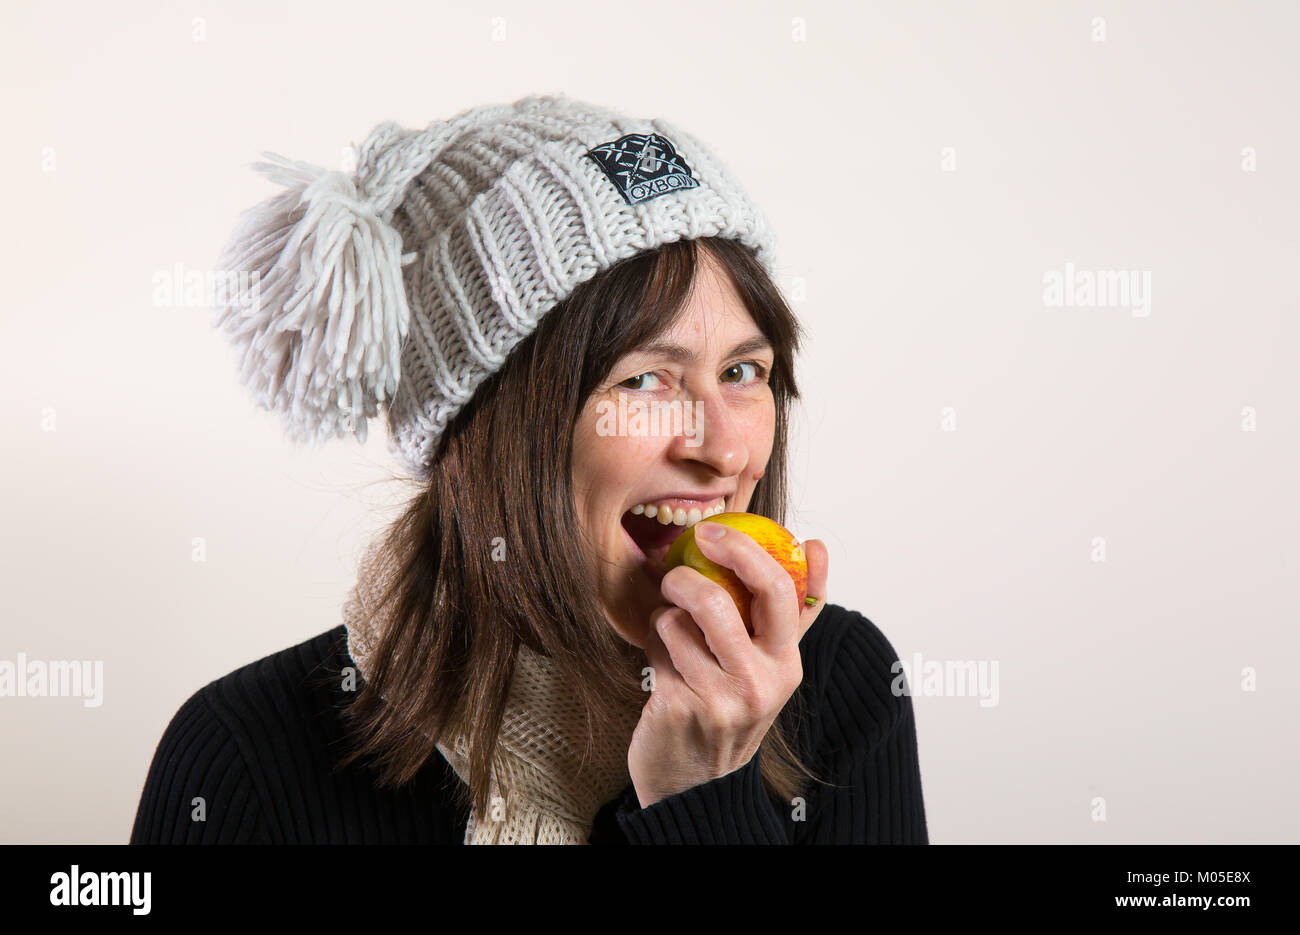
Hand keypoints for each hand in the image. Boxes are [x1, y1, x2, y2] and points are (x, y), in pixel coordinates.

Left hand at [627, 526, 828, 807]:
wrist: (696, 786)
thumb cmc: (732, 708)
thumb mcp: (769, 665)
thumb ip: (792, 611)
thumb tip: (815, 545)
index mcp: (787, 663)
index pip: (782, 589)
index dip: (747, 549)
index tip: (718, 529)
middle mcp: (760, 682)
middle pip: (719, 599)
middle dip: (689, 574)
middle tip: (679, 566)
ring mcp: (720, 697)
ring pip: (677, 621)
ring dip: (666, 619)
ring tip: (674, 637)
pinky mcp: (679, 708)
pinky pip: (655, 648)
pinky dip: (653, 648)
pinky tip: (662, 670)